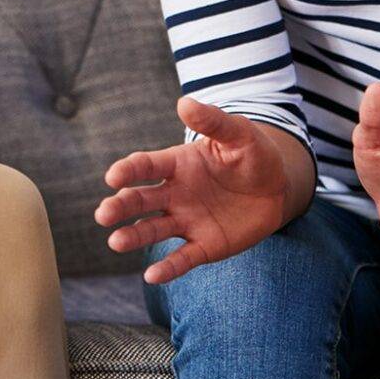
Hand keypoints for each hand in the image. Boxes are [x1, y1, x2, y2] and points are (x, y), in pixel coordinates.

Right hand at [95, 97, 299, 284]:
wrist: (276, 188)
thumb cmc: (252, 154)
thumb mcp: (238, 134)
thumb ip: (213, 121)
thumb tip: (184, 102)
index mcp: (176, 164)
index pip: (145, 166)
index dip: (128, 170)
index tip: (113, 177)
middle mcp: (174, 193)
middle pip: (140, 200)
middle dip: (120, 206)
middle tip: (103, 215)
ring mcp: (187, 220)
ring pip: (153, 229)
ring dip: (133, 236)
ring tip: (114, 242)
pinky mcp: (204, 245)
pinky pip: (182, 258)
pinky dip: (167, 268)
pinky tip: (151, 276)